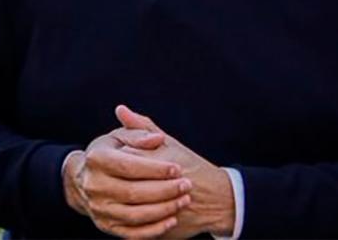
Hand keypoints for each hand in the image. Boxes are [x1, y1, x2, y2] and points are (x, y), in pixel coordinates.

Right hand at [63, 124, 192, 237]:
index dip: (155, 169)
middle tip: (186, 185)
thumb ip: (138, 133)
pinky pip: (132, 233)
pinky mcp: (106, 225)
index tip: (177, 168)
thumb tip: (158, 138)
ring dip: (163, 210)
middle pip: (133, 192)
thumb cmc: (108, 154)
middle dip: (164, 190)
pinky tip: (171, 220)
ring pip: (135, 215)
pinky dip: (154, 229)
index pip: (129, 166)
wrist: (83, 179)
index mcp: (97, 160)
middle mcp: (94, 185)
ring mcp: (99, 208)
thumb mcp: (118, 137)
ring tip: (183, 200)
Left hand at [114, 106, 236, 237]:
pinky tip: (138, 211)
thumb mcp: (168, 142)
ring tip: (132, 194)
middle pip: (122, 186)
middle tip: (129, 178)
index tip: (128, 159)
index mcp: (154, 163)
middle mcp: (155, 189)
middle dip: (123, 182)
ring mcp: (157, 212)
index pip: (122, 161)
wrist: (216, 199)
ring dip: (127, 202)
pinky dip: (135, 221)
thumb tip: (120, 109)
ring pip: (128, 209)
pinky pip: (137, 229)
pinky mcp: (160, 230)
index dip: (121, 160)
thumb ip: (141, 127)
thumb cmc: (191, 166)